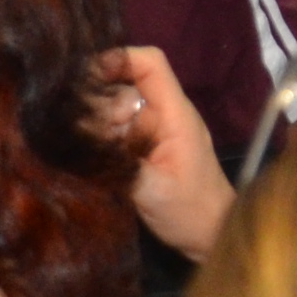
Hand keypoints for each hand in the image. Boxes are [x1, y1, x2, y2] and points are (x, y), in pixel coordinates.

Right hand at [93, 45, 233, 259]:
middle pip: (126, 85)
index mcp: (174, 114)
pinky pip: (118, 130)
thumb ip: (121, 161)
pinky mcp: (145, 149)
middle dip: (102, 102)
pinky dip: (102, 137)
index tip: (86, 78)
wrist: (212, 236)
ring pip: (118, 107)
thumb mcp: (154, 190)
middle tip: (96, 134)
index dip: (118, 60)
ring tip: (94, 148)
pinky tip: (91, 154)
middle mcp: (164, 115)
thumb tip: (83, 137)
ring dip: (99, 122)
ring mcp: (154, 131)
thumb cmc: (191, 212)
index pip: (151, 64)